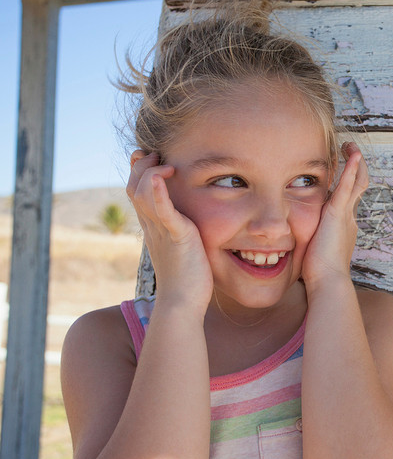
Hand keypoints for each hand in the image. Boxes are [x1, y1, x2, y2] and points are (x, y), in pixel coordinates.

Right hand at [127, 151, 212, 319]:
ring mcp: (161, 230)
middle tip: (158, 154)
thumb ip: (182, 231)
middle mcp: (152, 226)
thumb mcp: (183, 248)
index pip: (138, 191)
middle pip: (134, 186)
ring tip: (167, 164)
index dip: (140, 170)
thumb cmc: (188, 280)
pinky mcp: (176, 235)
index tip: (151, 157)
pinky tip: (162, 175)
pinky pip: (162, 209)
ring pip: (142, 192)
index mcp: (153, 227)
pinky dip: (158, 190)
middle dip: (143, 165)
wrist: (182, 304)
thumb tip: (191, 223)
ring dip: (151, 171)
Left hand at [301, 142, 368, 287]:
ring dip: (354, 162)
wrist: (328, 282)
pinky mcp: (339, 213)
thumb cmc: (317, 274)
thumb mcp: (311, 251)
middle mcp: (348, 218)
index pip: (346, 198)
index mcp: (342, 226)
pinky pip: (348, 186)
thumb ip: (306, 241)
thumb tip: (288, 243)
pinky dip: (351, 169)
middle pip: (357, 186)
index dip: (345, 183)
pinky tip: (352, 154)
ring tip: (350, 145)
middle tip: (350, 150)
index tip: (337, 173)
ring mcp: (346, 215)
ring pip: (356, 181)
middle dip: (355, 168)